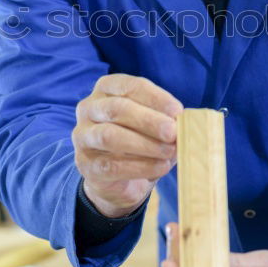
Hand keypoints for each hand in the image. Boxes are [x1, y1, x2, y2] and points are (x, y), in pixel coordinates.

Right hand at [73, 74, 182, 217]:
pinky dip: (140, 167)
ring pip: (109, 136)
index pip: (130, 86)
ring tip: (169, 152)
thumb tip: (184, 122)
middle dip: (149, 120)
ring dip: (144, 144)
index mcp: (107, 89)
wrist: (120, 180)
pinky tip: (160, 167)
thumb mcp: (154, 125)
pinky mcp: (85, 164)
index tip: (178, 111)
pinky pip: (111, 165)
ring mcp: (83, 136)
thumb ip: (166, 120)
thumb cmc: (140, 141)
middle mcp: (89, 108)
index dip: (156, 98)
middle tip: (173, 133)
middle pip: (117, 109)